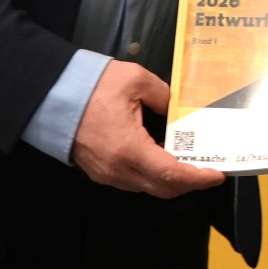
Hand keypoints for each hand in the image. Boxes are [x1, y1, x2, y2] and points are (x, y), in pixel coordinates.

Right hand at [71, 61, 225, 197]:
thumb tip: (177, 110)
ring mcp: (106, 174)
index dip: (197, 177)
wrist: (51, 95)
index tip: (216, 175)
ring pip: (146, 188)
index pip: (171, 174)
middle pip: (161, 188)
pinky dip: (152, 177)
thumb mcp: (136, 80)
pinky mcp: (99, 172)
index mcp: (129, 149)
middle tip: (208, 172)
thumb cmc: (93, 86)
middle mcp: (118, 170)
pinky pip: (132, 182)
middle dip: (188, 183)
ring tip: (190, 166)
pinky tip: (164, 163)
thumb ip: (164, 96)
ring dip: (170, 182)